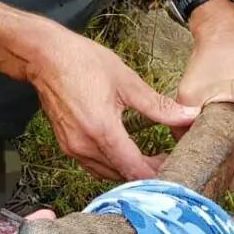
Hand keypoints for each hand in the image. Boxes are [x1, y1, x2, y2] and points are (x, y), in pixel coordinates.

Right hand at [28, 29, 199, 180]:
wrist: (45, 57)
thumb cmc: (83, 63)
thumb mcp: (127, 82)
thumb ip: (159, 106)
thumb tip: (188, 116)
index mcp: (102, 131)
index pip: (135, 170)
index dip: (157, 174)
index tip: (174, 165)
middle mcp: (85, 146)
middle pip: (123, 176)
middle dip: (147, 172)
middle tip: (167, 159)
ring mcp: (73, 149)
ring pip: (108, 175)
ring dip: (130, 171)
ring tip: (150, 157)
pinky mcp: (67, 147)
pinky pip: (94, 167)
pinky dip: (113, 166)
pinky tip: (125, 153)